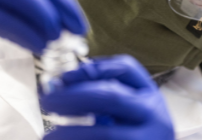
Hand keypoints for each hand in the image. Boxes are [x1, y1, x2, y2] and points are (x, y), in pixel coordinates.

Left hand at [40, 55, 174, 139]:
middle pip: (111, 98)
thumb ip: (101, 89)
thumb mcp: (128, 106)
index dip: (93, 68)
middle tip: (47, 102)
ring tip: (49, 136)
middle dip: (75, 97)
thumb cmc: (135, 129)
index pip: (126, 68)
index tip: (63, 77)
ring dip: (73, 132)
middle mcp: (154, 117)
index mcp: (150, 96)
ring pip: (107, 134)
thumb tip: (61, 83)